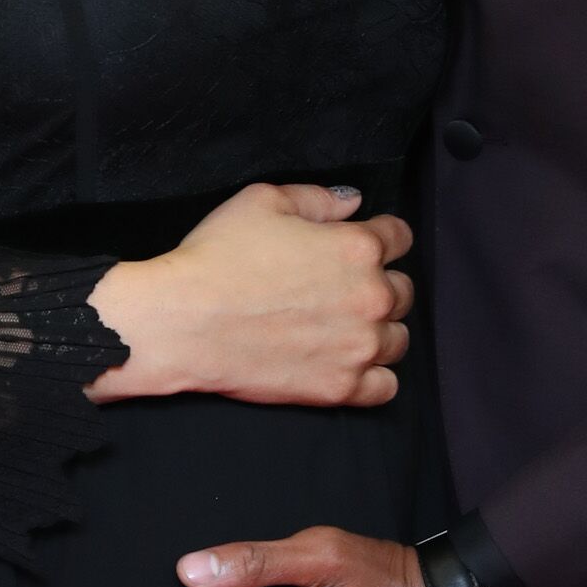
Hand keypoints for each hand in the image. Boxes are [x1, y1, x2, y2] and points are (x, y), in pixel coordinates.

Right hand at [87, 183, 412, 407]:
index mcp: (357, 248)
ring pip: (398, 339)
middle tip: (341, 289)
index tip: (362, 244)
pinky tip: (347, 362)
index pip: (399, 237)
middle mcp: (370, 297)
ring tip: (344, 328)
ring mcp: (358, 346)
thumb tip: (353, 202)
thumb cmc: (216, 257)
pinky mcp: (340, 388)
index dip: (381, 236)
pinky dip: (374, 376)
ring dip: (379, 330)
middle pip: (403, 290)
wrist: (183, 322)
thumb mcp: (262, 201)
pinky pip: (385, 387)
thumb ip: (317, 198)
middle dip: (379, 284)